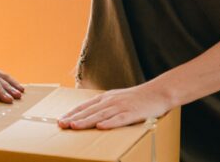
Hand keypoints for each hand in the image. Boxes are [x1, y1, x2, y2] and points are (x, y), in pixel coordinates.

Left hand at [57, 83, 172, 129]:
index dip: (72, 113)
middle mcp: (111, 101)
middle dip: (74, 118)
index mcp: (106, 98)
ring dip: (86, 121)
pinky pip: (120, 119)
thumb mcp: (118, 99)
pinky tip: (101, 127)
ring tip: (74, 126)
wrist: (159, 92)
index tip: (60, 119)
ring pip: (101, 115)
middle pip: (89, 111)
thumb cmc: (138, 98)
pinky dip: (110, 123)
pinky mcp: (133, 113)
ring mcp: (122, 106)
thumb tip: (92, 117)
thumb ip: (106, 106)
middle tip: (61, 124)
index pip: (85, 106)